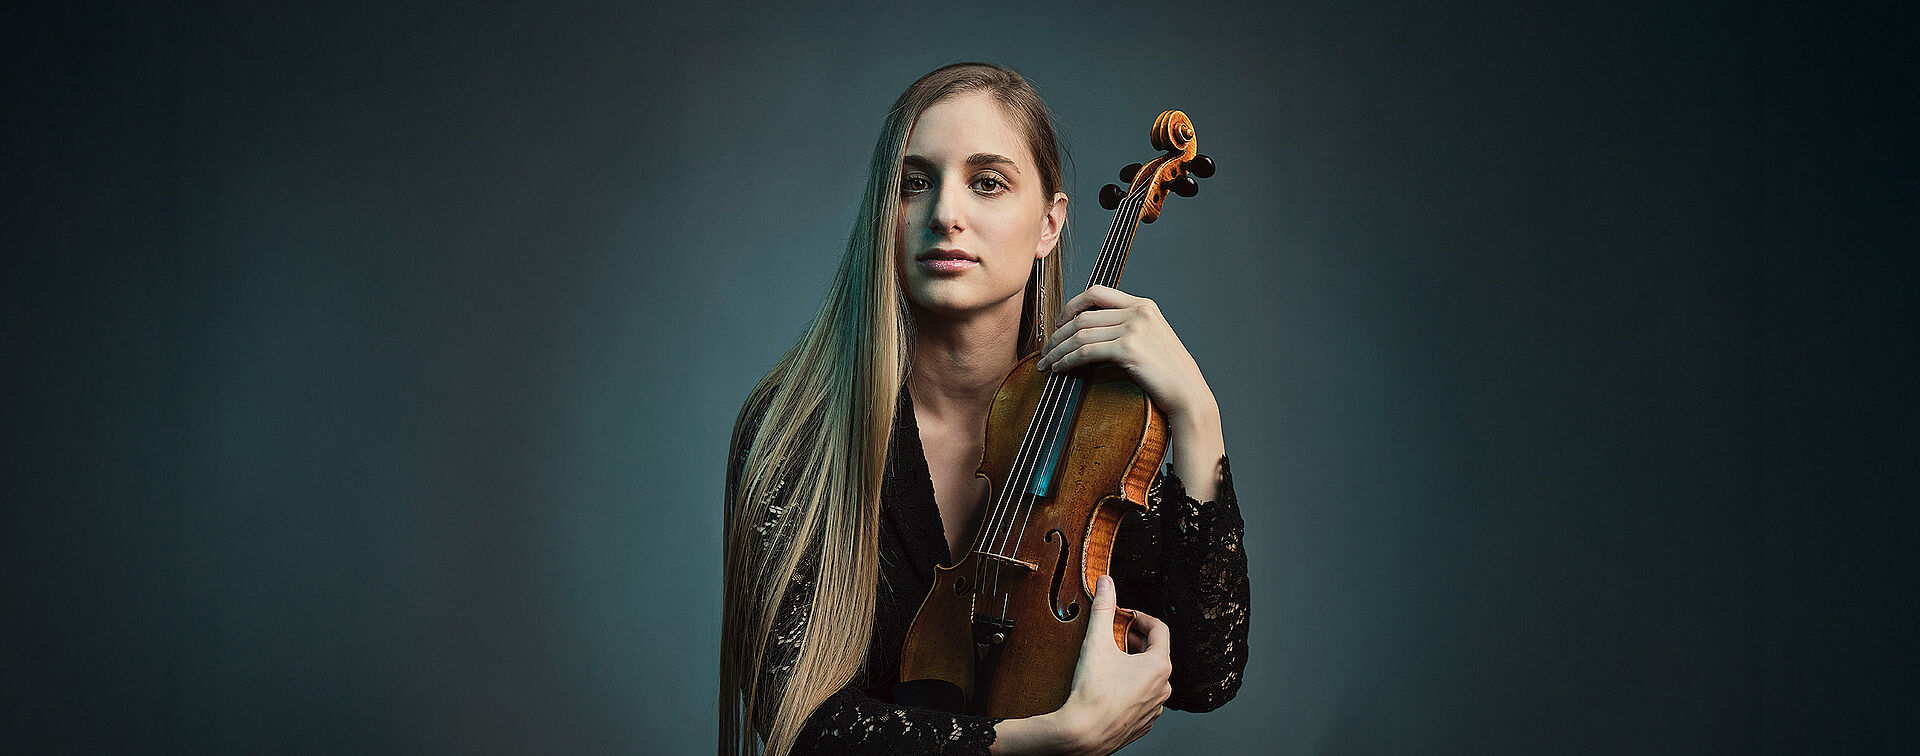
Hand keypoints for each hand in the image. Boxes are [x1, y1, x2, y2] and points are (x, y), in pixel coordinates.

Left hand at [1035, 286, 1226, 500]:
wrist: (1188, 393)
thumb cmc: (1167, 372)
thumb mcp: (1150, 339)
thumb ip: (1126, 327)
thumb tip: (1089, 331)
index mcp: (1143, 305)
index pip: (1097, 292)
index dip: (1072, 305)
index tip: (1059, 322)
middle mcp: (1138, 312)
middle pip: (1083, 315)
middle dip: (1058, 333)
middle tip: (1045, 349)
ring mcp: (1134, 329)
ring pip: (1080, 334)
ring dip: (1058, 350)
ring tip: (1047, 363)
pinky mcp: (1129, 349)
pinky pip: (1086, 352)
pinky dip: (1067, 360)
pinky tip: (1060, 368)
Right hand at [1053, 575, 1171, 754]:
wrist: (1082, 734)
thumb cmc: (1092, 692)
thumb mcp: (1097, 642)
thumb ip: (1103, 608)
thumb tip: (1106, 582)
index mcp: (1159, 666)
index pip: (1160, 629)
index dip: (1140, 617)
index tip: (1124, 615)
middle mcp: (1163, 688)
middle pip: (1154, 653)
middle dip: (1132, 641)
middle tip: (1111, 637)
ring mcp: (1155, 708)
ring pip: (1148, 677)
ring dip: (1131, 666)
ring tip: (1108, 663)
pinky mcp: (1143, 723)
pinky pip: (1141, 698)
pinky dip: (1129, 687)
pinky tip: (1108, 687)